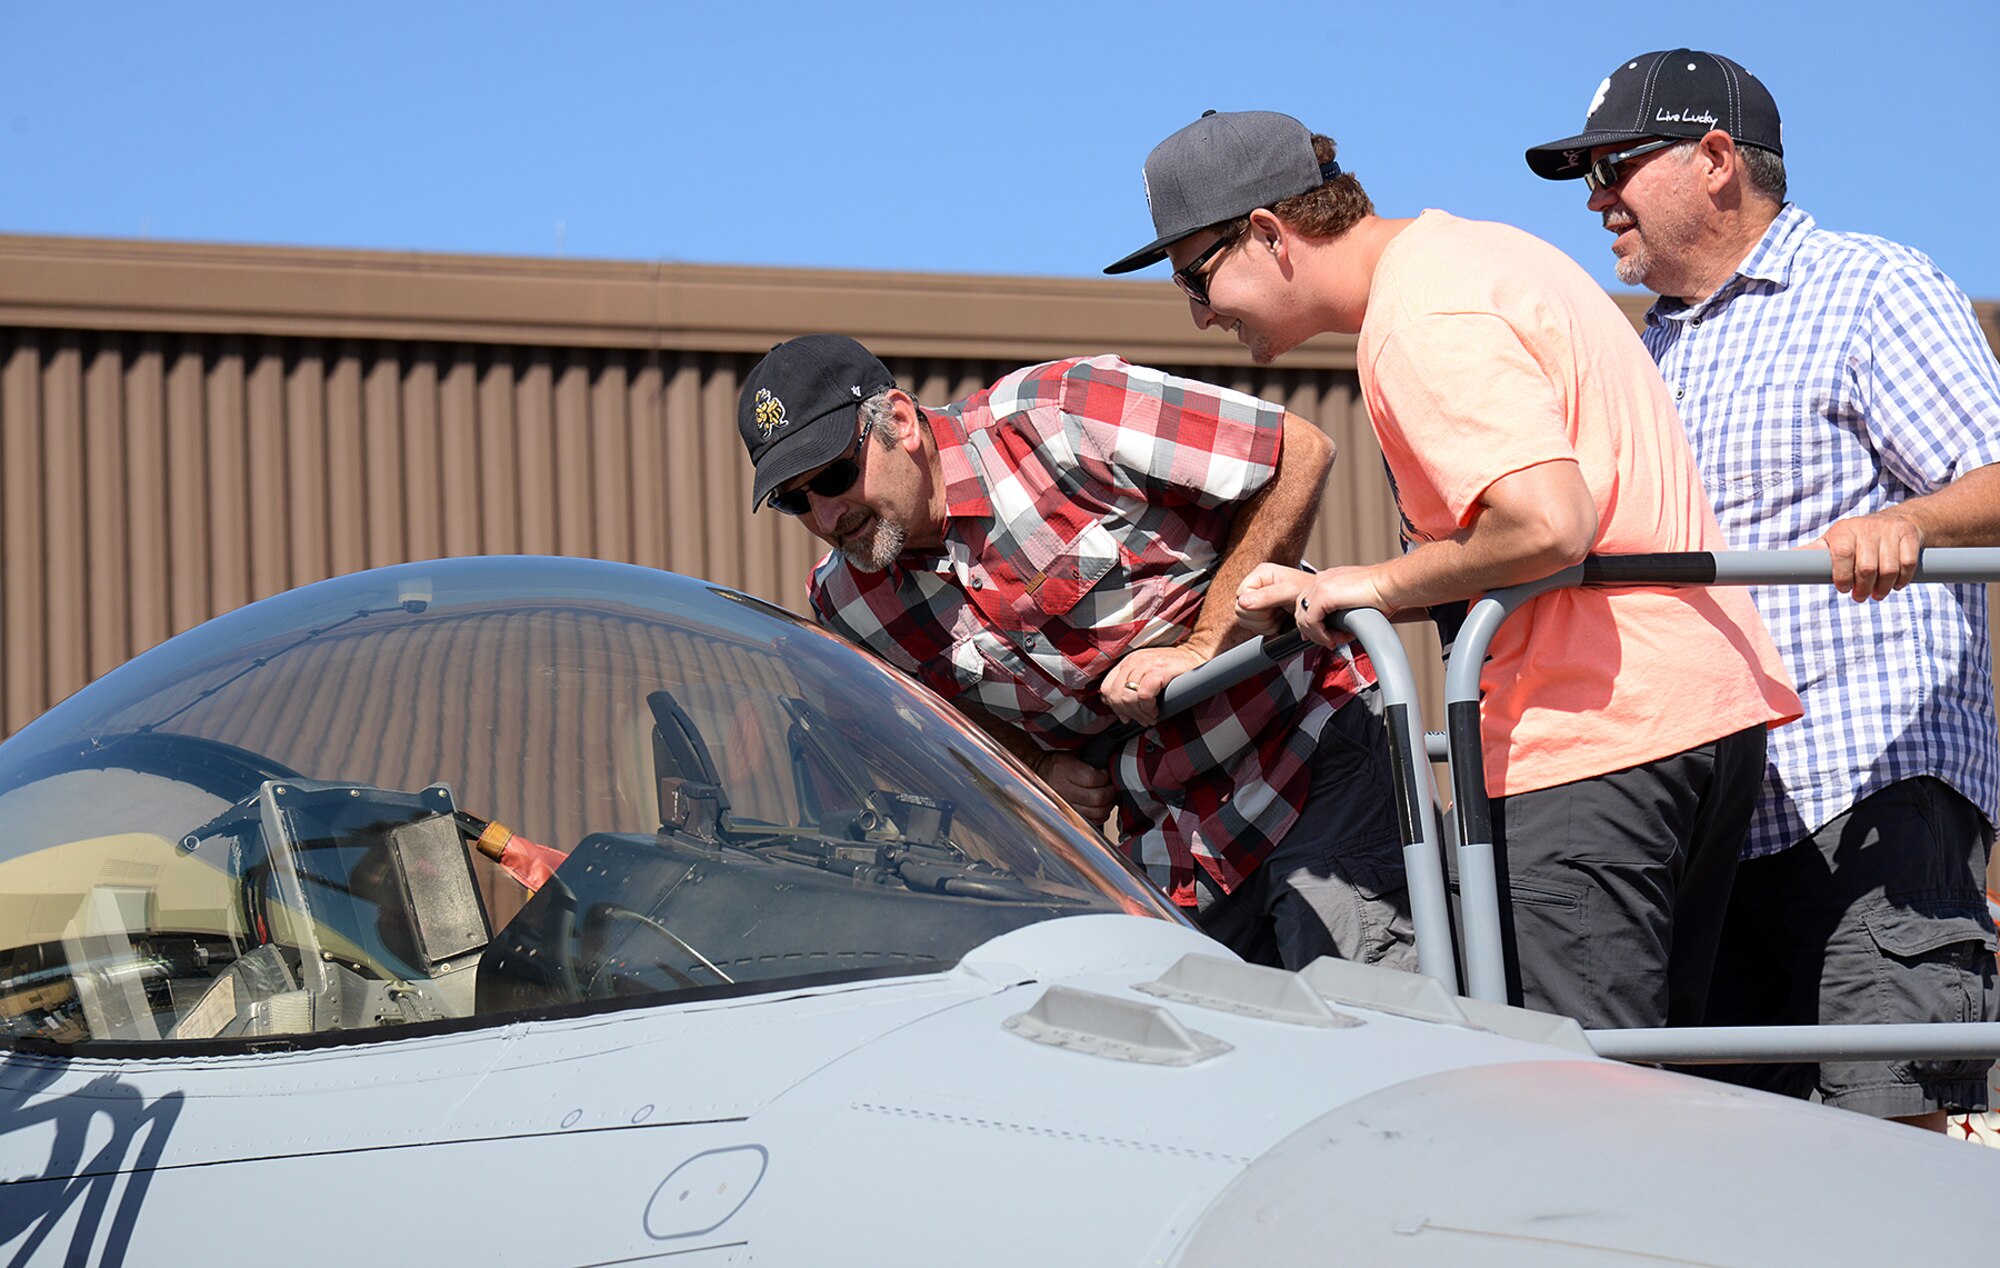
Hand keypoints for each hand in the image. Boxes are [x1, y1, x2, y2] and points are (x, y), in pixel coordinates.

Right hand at [1033, 751, 1115, 827]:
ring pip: (1096, 812)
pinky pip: (1092, 822)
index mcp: (1064, 770)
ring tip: (1106, 797)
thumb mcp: (1073, 754)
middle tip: (1110, 786)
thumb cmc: (1058, 764)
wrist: (1038, 774)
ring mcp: (1065, 806)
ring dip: (1107, 805)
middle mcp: (1063, 789)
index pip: (1093, 778)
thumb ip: (1092, 759)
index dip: (1105, 776)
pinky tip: (1100, 807)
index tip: (1105, 774)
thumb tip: (1112, 764)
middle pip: (1097, 797)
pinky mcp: (1068, 816)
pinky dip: (1100, 816)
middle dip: (1110, 792)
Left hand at [1101, 644, 1205, 725]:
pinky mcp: (1159, 670)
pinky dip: (1149, 707)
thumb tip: (1121, 715)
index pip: (1106, 688)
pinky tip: (1157, 710)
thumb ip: (1130, 692)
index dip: (1115, 706)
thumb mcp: (1146, 677)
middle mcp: (1133, 661)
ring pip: (1128, 697)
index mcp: (1127, 663)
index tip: (1128, 715)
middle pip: (1115, 695)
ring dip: (1140, 713)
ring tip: (1151, 716)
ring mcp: (1145, 664)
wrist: (1196, 656)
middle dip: (1128, 713)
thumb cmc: (1173, 670)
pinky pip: (1144, 695)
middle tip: (1143, 719)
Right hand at [1235, 563, 1310, 634]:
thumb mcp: (1290, 590)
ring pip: (1244, 620)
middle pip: (1240, 610)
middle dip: (1261, 618)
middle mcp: (1255, 586)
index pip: (1241, 596)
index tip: (1271, 608)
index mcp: (1260, 575)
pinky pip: (1252, 626)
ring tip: (1279, 616)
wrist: (1318, 601)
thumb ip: (1267, 596)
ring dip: (1264, 624)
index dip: (1255, 606)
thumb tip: (1243, 602)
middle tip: (1278, 613)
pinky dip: (1266, 628)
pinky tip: (1278, 620)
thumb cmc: (1308, 590)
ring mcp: (1256, 599)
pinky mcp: (1260, 612)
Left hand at [1273, 565, 1392, 647]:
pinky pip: (1311, 621)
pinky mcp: (1323, 595)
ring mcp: (1320, 585)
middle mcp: (1320, 580)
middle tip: (1331, 642)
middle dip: (1313, 632)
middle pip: (1300, 611)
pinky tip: (1334, 639)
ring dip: (1318, 636)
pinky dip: (1321, 635)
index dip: (1311, 625)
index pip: (1306, 604)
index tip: (1324, 638)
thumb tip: (1334, 633)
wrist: (1391, 586)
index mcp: (1327, 580)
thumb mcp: (1354, 606)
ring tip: (1336, 641)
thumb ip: (1340, 616)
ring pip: (1303, 618)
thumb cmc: (1382, 595)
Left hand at [1807, 511, 1922, 601]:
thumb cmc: (1856, 539)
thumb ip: (1812, 554)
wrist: (1896, 521)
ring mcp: (1890, 529)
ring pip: (1889, 568)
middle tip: (1861, 596)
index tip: (1844, 589)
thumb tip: (1783, 563)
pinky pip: (1908, 564)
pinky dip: (1902, 580)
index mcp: (1843, 530)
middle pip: (1866, 567)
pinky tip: (1895, 584)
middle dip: (1864, 588)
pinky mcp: (1909, 534)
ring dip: (1883, 588)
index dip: (1842, 576)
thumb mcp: (1832, 542)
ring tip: (1877, 594)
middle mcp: (1866, 527)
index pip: (1842, 554)